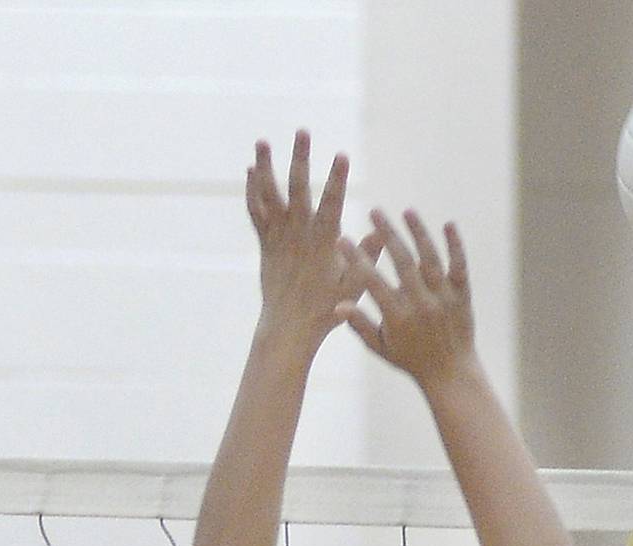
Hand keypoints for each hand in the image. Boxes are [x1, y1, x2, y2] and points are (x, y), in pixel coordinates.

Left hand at [245, 130, 379, 354]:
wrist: (290, 328)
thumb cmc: (327, 310)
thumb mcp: (354, 287)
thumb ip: (367, 258)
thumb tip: (381, 232)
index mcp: (322, 242)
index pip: (332, 203)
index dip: (336, 179)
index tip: (341, 155)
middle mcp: (297, 234)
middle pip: (297, 188)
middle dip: (300, 158)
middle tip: (302, 131)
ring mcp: (278, 237)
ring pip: (269, 195)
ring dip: (266, 167)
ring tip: (263, 141)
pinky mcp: (265, 243)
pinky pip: (255, 212)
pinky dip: (252, 190)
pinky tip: (252, 170)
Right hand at [340, 209, 474, 387]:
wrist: (451, 375)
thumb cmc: (411, 360)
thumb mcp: (381, 347)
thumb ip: (360, 325)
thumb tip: (337, 305)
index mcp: (398, 317)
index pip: (373, 282)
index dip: (357, 260)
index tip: (343, 239)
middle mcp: (422, 305)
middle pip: (403, 262)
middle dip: (388, 234)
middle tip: (374, 210)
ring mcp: (444, 299)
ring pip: (431, 259)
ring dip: (419, 232)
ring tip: (406, 212)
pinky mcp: (462, 297)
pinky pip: (459, 267)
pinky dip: (455, 246)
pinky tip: (448, 224)